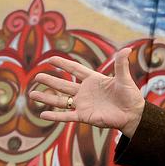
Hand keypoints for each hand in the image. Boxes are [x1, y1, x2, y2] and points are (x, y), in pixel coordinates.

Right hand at [29, 51, 145, 137]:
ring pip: (61, 101)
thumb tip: (127, 49)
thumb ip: (121, 65)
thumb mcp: (124, 78)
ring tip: (32, 94)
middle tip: (36, 76)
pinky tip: (42, 114)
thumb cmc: (130, 95)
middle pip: (64, 85)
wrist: (132, 114)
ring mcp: (83, 104)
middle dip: (50, 80)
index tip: (51, 59)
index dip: (64, 64)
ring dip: (47, 98)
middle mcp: (85, 92)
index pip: (75, 69)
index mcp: (94, 80)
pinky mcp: (84, 116)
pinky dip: (55, 116)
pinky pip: (66, 116)